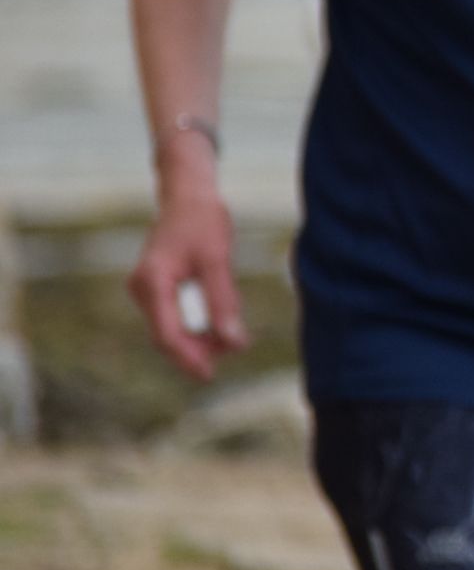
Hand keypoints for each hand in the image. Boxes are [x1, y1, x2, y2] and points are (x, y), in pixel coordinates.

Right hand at [127, 193, 248, 382]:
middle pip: (166, 335)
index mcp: (152, 282)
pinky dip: (195, 324)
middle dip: (197, 350)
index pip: (166, 333)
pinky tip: (219, 326)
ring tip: (231, 341)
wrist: (188, 195)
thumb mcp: (218, 260)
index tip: (208, 374)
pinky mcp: (156, 287)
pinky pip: (173, 315)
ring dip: (197, 339)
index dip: (188, 357)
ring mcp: (146, 289)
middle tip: (232, 353)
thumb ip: (224, 302)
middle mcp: (142, 288)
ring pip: (169, 327)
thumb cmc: (203, 221)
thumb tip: (233, 342)